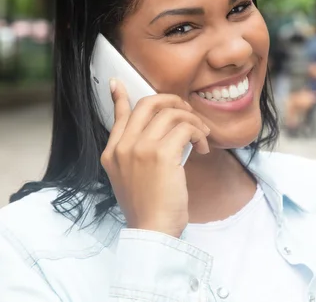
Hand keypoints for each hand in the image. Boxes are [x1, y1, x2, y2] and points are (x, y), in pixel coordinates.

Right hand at [100, 79, 210, 237]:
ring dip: (193, 120)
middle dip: (173, 102)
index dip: (120, 97)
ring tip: (202, 136)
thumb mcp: (131, 180)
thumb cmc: (148, 209)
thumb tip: (152, 135)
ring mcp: (140, 148)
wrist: (152, 231)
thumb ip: (135, 155)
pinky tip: (203, 149)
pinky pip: (186, 128)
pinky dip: (199, 134)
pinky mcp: (161, 154)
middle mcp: (123, 147)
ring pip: (171, 113)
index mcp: (112, 153)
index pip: (119, 116)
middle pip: (148, 104)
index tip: (117, 83)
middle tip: (188, 112)